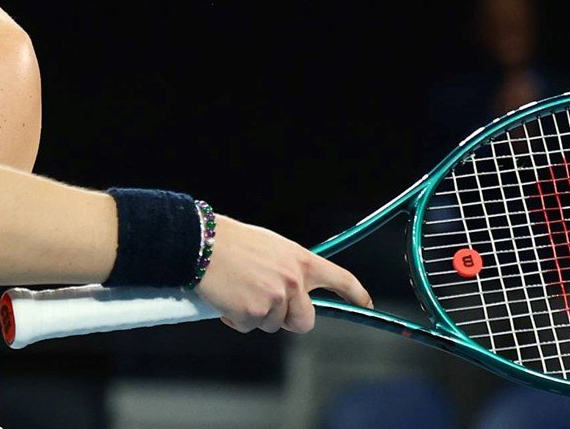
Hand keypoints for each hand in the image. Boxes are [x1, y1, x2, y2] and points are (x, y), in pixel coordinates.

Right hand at [195, 214, 371, 333]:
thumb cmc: (232, 242)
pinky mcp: (253, 313)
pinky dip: (236, 318)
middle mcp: (293, 281)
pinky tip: (227, 297)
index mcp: (301, 261)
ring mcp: (274, 299)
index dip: (356, 293)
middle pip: (305, 321)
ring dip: (256, 315)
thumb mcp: (272, 247)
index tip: (368, 304)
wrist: (202, 243)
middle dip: (289, 320)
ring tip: (239, 290)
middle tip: (268, 306)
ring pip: (273, 325)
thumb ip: (289, 268)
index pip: (340, 278)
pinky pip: (248, 327)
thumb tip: (292, 290)